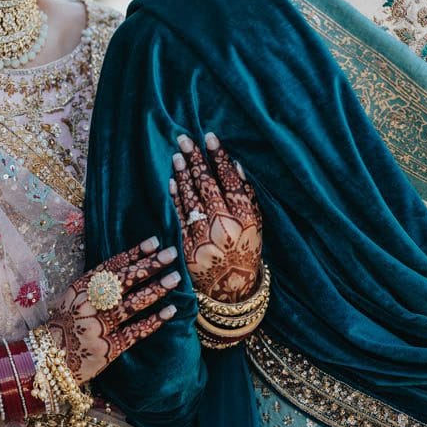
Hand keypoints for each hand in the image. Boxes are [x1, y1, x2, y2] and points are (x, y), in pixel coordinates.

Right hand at [48, 238, 178, 383]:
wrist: (49, 360)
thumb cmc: (65, 325)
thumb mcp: (73, 298)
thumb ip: (95, 285)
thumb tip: (127, 266)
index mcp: (80, 288)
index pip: (111, 266)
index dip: (134, 253)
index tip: (154, 242)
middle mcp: (89, 304)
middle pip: (124, 281)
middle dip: (149, 266)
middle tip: (170, 254)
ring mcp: (99, 326)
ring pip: (132, 304)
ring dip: (156, 289)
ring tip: (174, 278)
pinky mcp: (108, 348)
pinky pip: (135, 332)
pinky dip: (154, 321)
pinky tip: (170, 311)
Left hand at [170, 132, 261, 302]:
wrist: (233, 290)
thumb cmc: (247, 248)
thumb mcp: (256, 222)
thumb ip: (246, 194)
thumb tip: (234, 164)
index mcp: (245, 216)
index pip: (229, 178)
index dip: (218, 156)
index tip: (209, 137)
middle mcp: (224, 225)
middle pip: (207, 184)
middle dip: (195, 159)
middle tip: (184, 139)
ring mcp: (203, 236)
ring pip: (190, 198)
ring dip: (182, 174)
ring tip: (177, 155)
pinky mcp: (186, 247)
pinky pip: (178, 216)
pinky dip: (174, 197)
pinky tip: (170, 181)